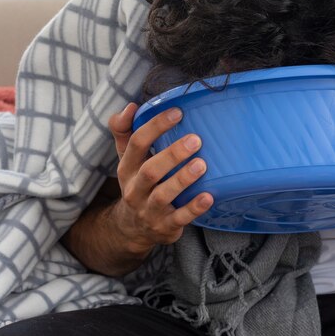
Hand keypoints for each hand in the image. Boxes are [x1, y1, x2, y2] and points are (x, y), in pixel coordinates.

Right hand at [107, 103, 213, 249]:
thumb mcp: (127, 159)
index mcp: (127, 168)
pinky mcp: (165, 226)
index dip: (155, 127)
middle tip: (195, 140)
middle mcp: (135, 189)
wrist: (132, 229)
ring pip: (164, 195)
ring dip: (183, 179)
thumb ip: (126, 132)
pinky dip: (194, 208)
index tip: (177, 112)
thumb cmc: (137, 183)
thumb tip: (130, 106)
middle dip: (172, 155)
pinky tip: (209, 196)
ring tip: (201, 165)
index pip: (136, 144)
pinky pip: (180, 218)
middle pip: (150, 171)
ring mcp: (150, 210)